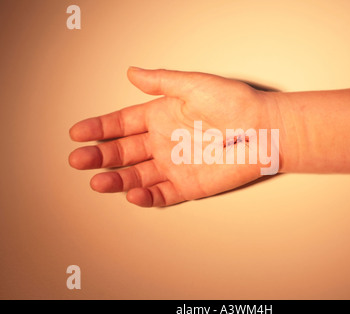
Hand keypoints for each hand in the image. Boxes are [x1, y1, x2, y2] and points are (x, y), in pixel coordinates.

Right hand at [69, 68, 281, 206]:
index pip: (123, 124)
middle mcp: (164, 142)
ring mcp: (175, 166)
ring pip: (138, 176)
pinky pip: (162, 194)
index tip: (78, 133)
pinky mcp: (190, 186)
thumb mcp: (194, 85)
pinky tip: (132, 193)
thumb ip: (162, 82)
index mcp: (162, 117)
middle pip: (124, 152)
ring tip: (98, 181)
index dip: (99, 128)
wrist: (264, 130)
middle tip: (79, 159)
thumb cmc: (235, 104)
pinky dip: (146, 197)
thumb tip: (132, 72)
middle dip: (99, 156)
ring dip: (117, 180)